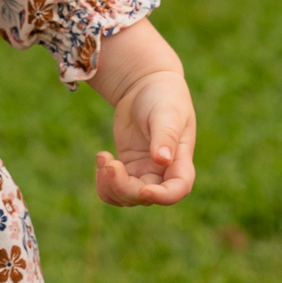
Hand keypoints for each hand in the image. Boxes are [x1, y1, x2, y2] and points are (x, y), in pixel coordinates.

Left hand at [90, 20, 195, 207]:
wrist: (146, 85)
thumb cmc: (164, 96)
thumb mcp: (167, 113)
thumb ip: (166, 135)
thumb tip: (163, 160)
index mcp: (180, 159)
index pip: (177, 190)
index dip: (162, 197)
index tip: (143, 190)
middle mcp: (163, 171)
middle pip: (146, 196)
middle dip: (125, 188)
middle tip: (110, 164)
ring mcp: (144, 171)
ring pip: (127, 197)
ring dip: (111, 187)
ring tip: (102, 158)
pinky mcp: (127, 167)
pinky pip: (114, 187)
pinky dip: (104, 181)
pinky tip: (101, 157)